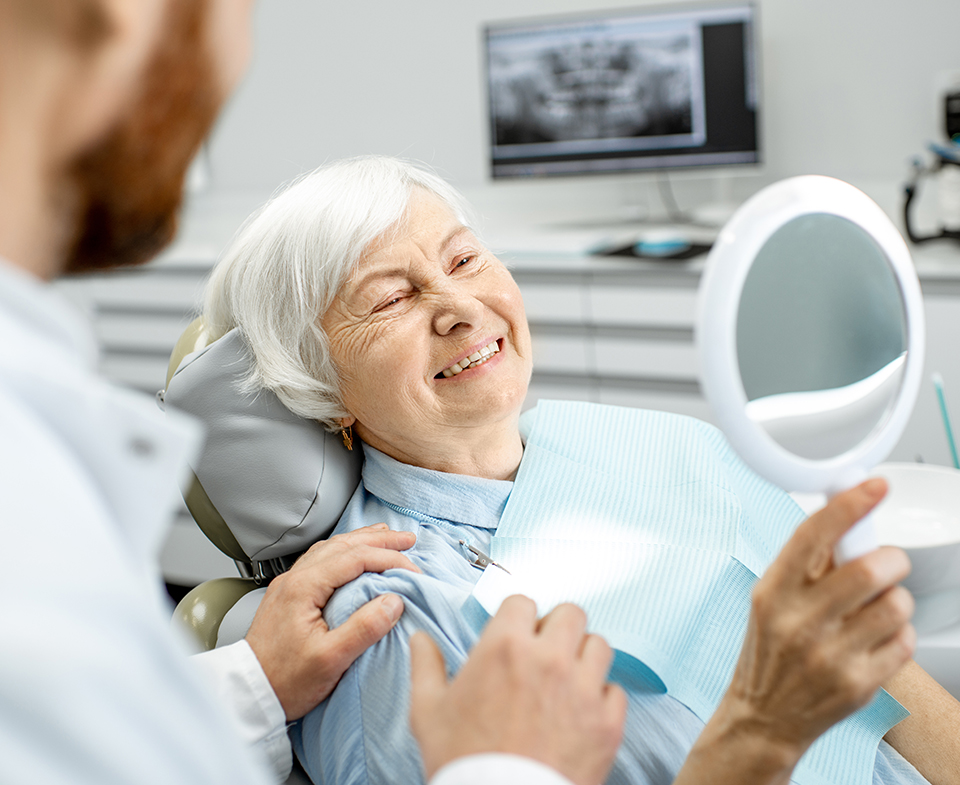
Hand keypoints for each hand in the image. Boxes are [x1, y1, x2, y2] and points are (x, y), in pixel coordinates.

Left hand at [246, 523, 418, 720]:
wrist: (249, 694)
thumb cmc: (285, 681)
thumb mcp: (330, 660)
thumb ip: (363, 628)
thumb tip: (394, 601)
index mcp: (304, 587)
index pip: (355, 558)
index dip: (388, 558)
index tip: (413, 570)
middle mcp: (294, 578)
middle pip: (343, 545)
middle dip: (379, 539)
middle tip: (408, 540)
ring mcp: (289, 585)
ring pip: (331, 549)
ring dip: (362, 541)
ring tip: (386, 538)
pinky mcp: (289, 595)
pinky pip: (321, 560)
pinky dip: (345, 551)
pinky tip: (353, 555)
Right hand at [409, 595, 625, 784]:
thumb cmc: (463, 762)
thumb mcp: (428, 711)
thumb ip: (426, 666)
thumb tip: (420, 639)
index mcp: (504, 647)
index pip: (523, 602)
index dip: (517, 618)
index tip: (515, 635)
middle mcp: (549, 659)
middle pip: (571, 613)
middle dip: (557, 628)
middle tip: (545, 652)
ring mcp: (582, 689)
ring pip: (599, 645)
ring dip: (583, 657)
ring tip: (567, 679)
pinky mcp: (606, 722)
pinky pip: (615, 690)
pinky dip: (601, 698)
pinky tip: (582, 712)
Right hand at [719, 479, 915, 763]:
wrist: (763, 716)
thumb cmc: (770, 650)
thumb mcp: (770, 598)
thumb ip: (806, 563)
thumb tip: (844, 514)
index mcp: (773, 591)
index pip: (813, 535)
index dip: (848, 505)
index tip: (875, 485)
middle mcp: (799, 621)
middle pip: (869, 569)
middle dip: (890, 559)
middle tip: (887, 563)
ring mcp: (830, 655)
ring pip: (896, 604)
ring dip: (897, 598)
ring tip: (877, 608)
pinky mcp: (858, 684)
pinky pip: (904, 641)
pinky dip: (899, 634)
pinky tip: (874, 640)